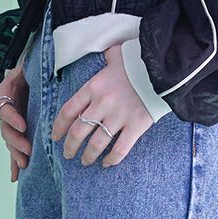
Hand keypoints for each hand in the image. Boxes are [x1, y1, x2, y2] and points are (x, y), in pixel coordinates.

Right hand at [0, 65, 31, 182]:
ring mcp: (11, 121)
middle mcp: (6, 108)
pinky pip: (14, 147)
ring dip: (16, 153)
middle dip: (16, 141)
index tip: (23, 126)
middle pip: (6, 128)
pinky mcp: (18, 130)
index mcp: (5, 91)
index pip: (5, 107)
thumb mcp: (28, 64)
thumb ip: (30, 67)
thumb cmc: (31, 67)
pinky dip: (14, 162)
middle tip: (27, 150)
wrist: (31, 71)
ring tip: (24, 163)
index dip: (12, 118)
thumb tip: (41, 67)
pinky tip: (15, 176)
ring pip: (10, 140)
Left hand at [50, 43, 153, 167]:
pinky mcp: (135, 126)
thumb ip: (106, 58)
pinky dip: (112, 160)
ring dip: (88, 156)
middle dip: (70, 146)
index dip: (58, 127)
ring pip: (96, 144)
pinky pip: (120, 149)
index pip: (68, 111)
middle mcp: (102, 103)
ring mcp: (118, 116)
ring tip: (85, 162)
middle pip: (78, 131)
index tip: (55, 136)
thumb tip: (104, 55)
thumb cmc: (137, 59)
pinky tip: (107, 164)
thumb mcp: (115, 54)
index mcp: (93, 87)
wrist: (161, 67)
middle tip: (68, 154)